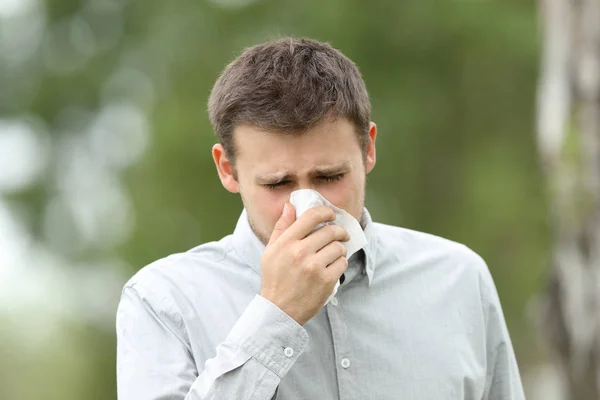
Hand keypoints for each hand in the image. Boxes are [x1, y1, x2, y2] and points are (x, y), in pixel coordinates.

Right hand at [259, 202, 348, 325]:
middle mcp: (300, 252)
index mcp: (286, 242)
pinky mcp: (326, 281)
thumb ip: (281, 227)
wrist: (279, 310)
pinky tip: (332, 267)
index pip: (311, 216)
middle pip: (330, 231)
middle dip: (339, 231)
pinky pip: (342, 263)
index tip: (331, 215)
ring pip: (338, 247)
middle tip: (341, 234)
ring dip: (340, 248)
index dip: (326, 212)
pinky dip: (340, 263)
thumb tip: (289, 205)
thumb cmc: (275, 278)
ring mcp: (314, 267)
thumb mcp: (271, 250)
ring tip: (334, 254)